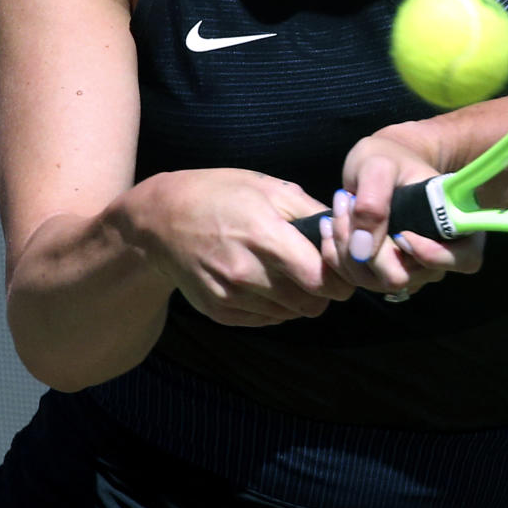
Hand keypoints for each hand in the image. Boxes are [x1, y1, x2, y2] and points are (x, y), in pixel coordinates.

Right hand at [138, 168, 354, 325]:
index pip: (320, 280)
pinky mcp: (219, 312)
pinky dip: (275, 306)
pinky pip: (265, 320)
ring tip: (288, 271)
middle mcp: (247, 273)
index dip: (339, 275)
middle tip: (317, 269)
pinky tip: (266, 281)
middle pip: (310, 304)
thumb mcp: (268, 187)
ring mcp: (231, 296)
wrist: (162, 220)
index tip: (339, 263)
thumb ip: (310, 210)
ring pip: (289, 314)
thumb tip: (344, 228)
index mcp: (265, 237)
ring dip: (298, 298)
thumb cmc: (220, 194)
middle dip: (323, 290)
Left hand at [320, 133, 483, 297]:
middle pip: (403, 277)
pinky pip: (356, 279)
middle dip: (368, 247)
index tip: (401, 234)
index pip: (464, 261)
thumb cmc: (388, 159)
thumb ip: (373, 200)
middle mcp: (438, 254)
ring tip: (340, 207)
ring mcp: (410, 269)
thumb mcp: (379, 164)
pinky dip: (337, 255)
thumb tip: (363, 248)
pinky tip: (331, 224)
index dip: (433, 255)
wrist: (378, 165)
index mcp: (455, 223)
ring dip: (346, 247)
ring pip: (375, 282)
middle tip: (348, 203)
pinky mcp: (382, 274)